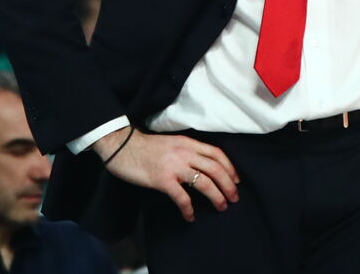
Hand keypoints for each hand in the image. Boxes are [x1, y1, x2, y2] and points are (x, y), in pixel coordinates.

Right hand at [93, 127, 239, 221]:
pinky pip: (182, 197)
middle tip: (234, 197)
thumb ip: (187, 151)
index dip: (230, 168)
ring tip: (221, 206)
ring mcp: (174, 166)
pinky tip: (190, 216)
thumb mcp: (172, 143)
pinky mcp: (162, 179)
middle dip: (228, 185)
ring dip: (216, 196)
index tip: (236, 180)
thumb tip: (203, 166)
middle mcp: (185, 152)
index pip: (217, 153)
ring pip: (204, 182)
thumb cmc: (146, 147)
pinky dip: (189, 209)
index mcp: (188, 142)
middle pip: (216, 169)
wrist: (122, 146)